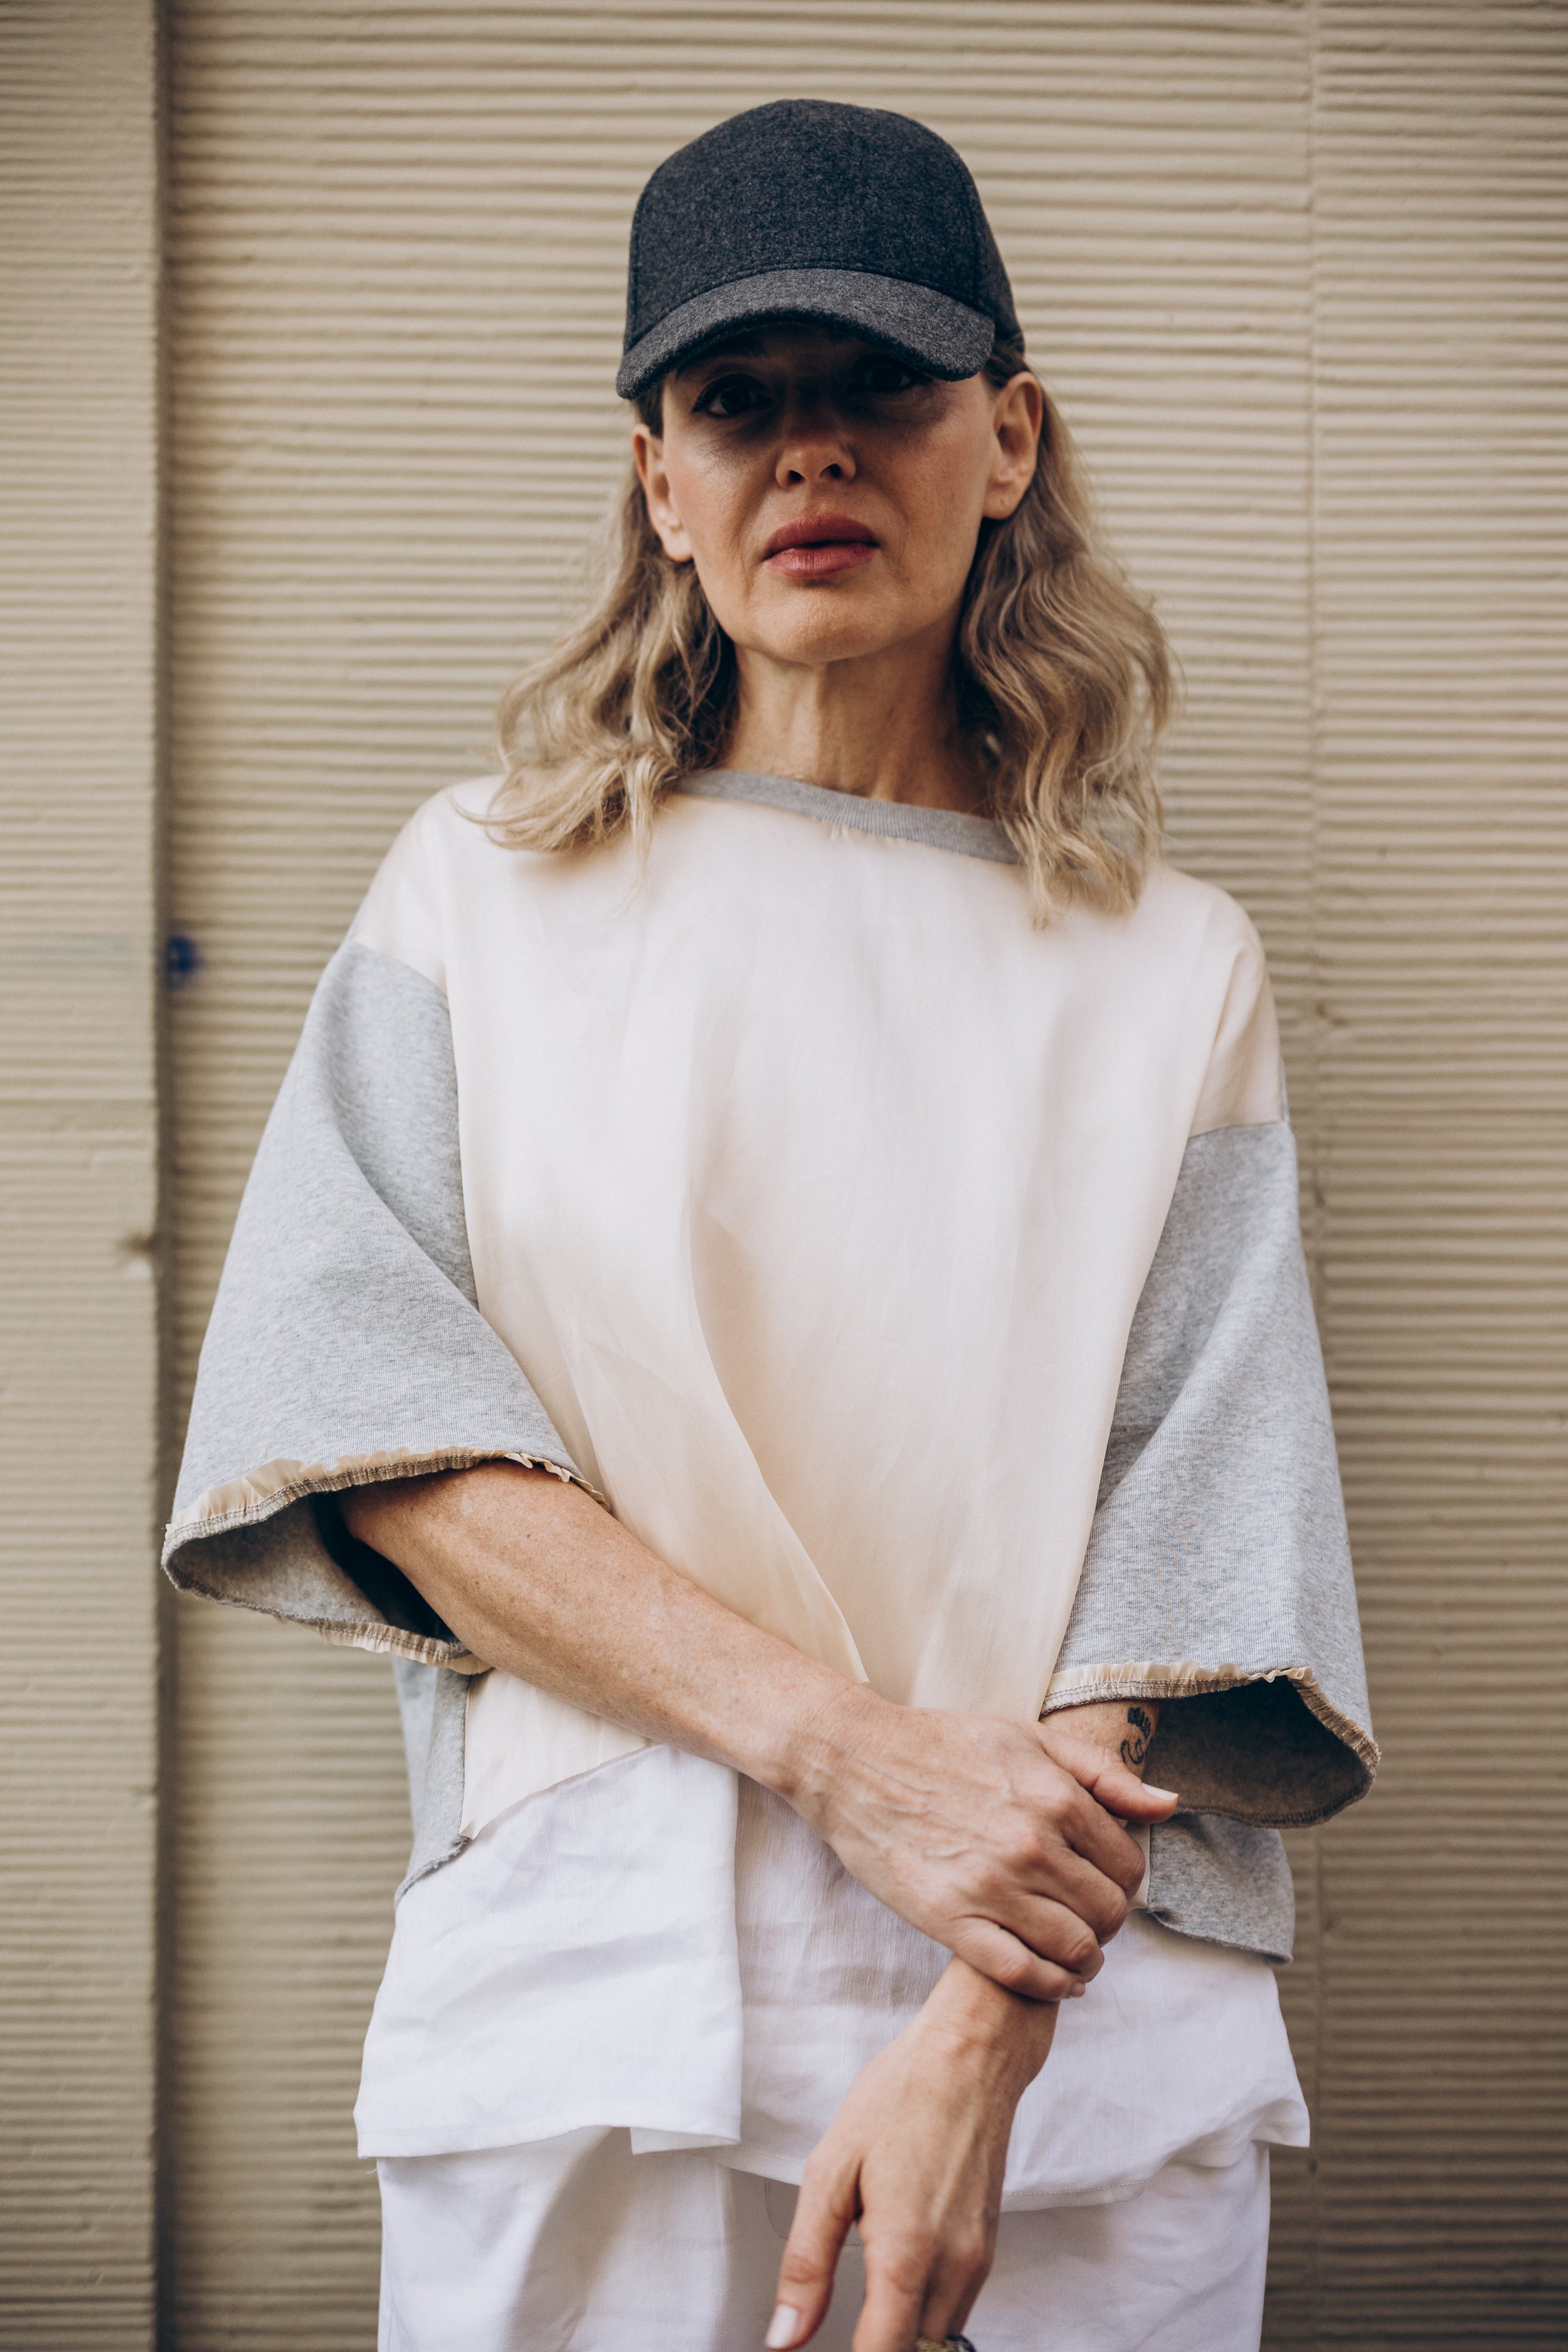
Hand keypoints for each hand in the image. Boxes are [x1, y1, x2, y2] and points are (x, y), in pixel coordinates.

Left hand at [766, 1959, 1055, 2351]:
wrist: (973, 2054)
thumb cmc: (900, 2097)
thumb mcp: (831, 2169)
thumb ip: (806, 2263)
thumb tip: (784, 2338)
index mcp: (906, 2253)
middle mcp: (953, 2269)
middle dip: (876, 2350)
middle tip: (836, 2330)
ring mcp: (978, 2262)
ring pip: (937, 2339)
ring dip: (900, 2336)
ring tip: (860, 2310)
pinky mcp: (988, 2250)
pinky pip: (954, 2310)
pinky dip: (922, 2314)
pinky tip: (893, 2279)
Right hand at [787, 1686, 1177, 2002]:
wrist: (858, 1763)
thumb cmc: (945, 1745)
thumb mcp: (1029, 1739)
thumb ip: (1103, 1773)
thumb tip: (1167, 1805)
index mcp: (1055, 1799)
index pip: (1128, 1866)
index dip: (1124, 1879)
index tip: (1104, 1880)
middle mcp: (1031, 1847)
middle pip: (1108, 1913)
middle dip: (1108, 1920)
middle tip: (1088, 1914)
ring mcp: (991, 1889)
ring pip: (1074, 1950)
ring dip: (1086, 1958)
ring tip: (1078, 1951)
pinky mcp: (951, 1922)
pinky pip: (1025, 1974)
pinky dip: (1053, 1986)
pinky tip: (1057, 1979)